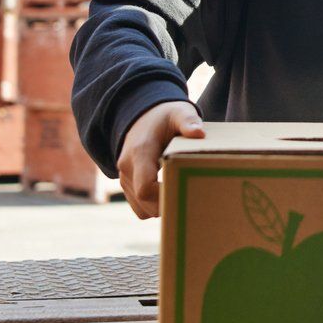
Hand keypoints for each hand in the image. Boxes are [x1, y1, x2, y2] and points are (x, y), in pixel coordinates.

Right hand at [117, 100, 203, 218]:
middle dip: (168, 206)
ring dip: (161, 207)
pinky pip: (139, 206)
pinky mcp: (127, 183)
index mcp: (140, 152)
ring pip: (142, 209)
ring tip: (181, 194)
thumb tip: (199, 133)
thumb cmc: (165, 116)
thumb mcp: (179, 113)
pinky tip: (170, 193)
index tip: (185, 192)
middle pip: (145, 203)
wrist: (143, 115)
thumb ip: (188, 121)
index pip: (145, 189)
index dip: (164, 198)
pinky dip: (154, 206)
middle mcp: (127, 167)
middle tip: (191, 198)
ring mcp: (124, 177)